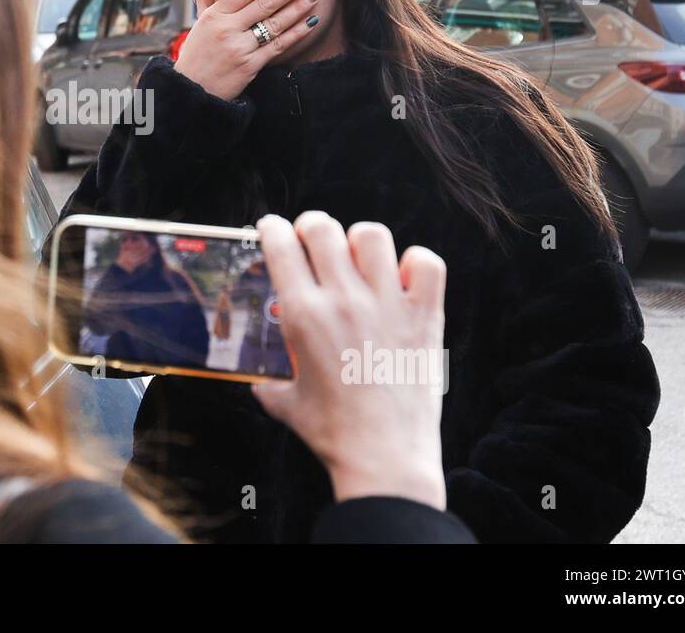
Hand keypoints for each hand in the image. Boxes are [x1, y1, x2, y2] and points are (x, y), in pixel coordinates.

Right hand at [174, 0, 321, 99]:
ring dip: (299, 6)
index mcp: (215, 15)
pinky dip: (297, 32)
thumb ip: (206, 3)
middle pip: (265, 3)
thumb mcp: (199, 26)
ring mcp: (240, 48)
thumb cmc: (196, 56)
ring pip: (275, 23)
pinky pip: (278, 45)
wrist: (192, 90)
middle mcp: (227, 29)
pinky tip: (311, 21)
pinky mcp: (250, 66)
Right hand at [253, 212, 448, 509]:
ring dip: (359, 241)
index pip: (280, 244)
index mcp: (302, 315)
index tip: (272, 229)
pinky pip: (426, 263)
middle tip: (312, 241)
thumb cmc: (332, 432)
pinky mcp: (424, 316)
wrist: (384, 457)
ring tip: (358, 259)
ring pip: (372, 235)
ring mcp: (387, 304)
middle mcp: (343, 300)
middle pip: (322, 227)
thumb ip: (267, 383)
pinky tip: (402, 279)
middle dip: (311, 226)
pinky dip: (415, 262)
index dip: (272, 228)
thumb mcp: (285, 403)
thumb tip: (259, 381)